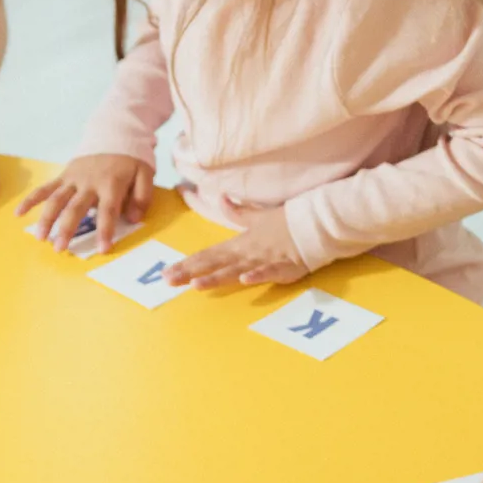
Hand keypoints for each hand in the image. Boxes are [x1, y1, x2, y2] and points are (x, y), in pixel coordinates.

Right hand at [15, 154, 152, 253]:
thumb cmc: (131, 160)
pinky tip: (19, 213)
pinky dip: (31, 200)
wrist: (115, 133)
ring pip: (55, 199)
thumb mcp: (145, 174)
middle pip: (75, 207)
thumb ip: (142, 197)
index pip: (108, 211)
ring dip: (46, 219)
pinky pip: (45, 188)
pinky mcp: (64, 175)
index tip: (101, 249)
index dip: (105, 230)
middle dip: (66, 229)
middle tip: (60, 249)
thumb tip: (132, 219)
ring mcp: (73, 178)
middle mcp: (89, 182)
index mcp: (111, 183)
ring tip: (40, 238)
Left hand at [164, 207, 307, 287]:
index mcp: (240, 243)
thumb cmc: (287, 222)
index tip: (167, 272)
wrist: (315, 223)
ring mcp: (265, 261)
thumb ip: (239, 212)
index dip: (187, 264)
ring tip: (196, 285)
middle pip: (215, 264)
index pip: (208, 255)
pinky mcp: (285, 268)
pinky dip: (258, 275)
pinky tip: (245, 280)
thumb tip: (221, 197)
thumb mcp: (259, 216)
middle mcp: (247, 253)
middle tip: (168, 281)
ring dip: (217, 277)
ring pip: (237, 270)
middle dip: (191, 273)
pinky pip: (270, 272)